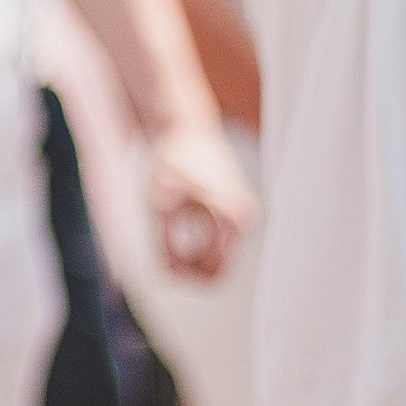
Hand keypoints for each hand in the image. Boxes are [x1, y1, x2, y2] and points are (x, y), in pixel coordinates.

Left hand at [144, 118, 254, 280]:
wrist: (189, 129)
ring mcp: (242, 216)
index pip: (213, 271)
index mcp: (232, 215)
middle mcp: (244, 218)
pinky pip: (218, 243)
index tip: (162, 266)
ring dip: (191, 256)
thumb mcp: (160, 201)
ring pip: (217, 257)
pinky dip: (198, 245)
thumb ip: (164, 241)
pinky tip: (178, 228)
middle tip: (161, 258)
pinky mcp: (236, 213)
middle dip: (188, 269)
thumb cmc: (174, 160)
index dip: (185, 276)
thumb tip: (168, 274)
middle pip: (217, 268)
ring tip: (166, 239)